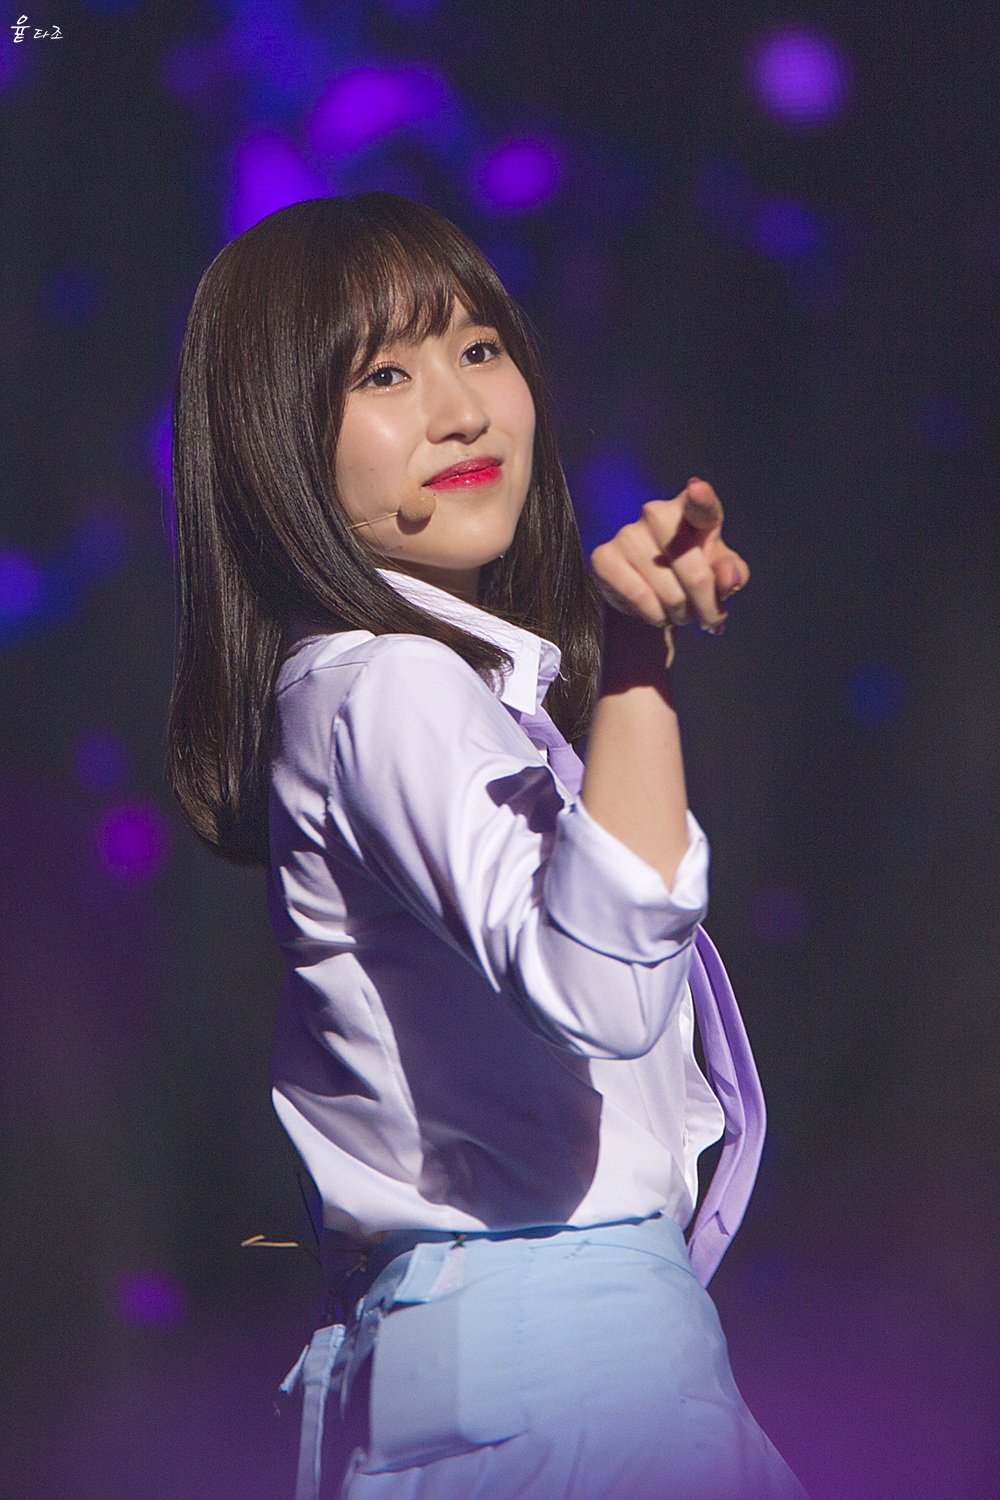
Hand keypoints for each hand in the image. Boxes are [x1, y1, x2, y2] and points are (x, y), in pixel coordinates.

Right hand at [590, 478, 747, 636]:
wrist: (649, 589)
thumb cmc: (692, 572)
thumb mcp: (720, 573)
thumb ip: (732, 573)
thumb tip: (729, 578)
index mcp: (691, 509)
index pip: (700, 504)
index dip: (701, 498)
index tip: (697, 490)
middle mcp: (656, 513)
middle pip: (695, 573)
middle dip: (705, 605)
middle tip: (706, 616)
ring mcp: (627, 534)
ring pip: (670, 593)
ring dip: (680, 614)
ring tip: (678, 612)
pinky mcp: (603, 557)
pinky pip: (640, 598)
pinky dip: (655, 616)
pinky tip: (656, 612)